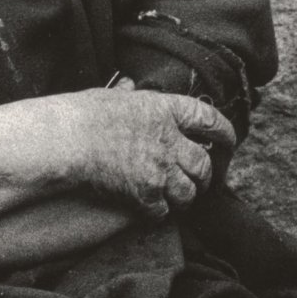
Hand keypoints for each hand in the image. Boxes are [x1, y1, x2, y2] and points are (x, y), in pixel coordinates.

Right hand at [51, 87, 236, 217]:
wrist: (67, 139)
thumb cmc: (84, 114)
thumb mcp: (113, 96)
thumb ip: (128, 95)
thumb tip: (128, 86)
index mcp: (166, 110)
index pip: (211, 120)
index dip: (225, 132)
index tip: (229, 141)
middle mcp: (170, 140)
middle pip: (204, 164)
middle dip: (205, 175)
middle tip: (200, 180)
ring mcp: (160, 168)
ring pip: (189, 192)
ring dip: (185, 197)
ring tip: (177, 198)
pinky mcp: (145, 193)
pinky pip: (163, 210)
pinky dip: (159, 211)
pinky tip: (150, 207)